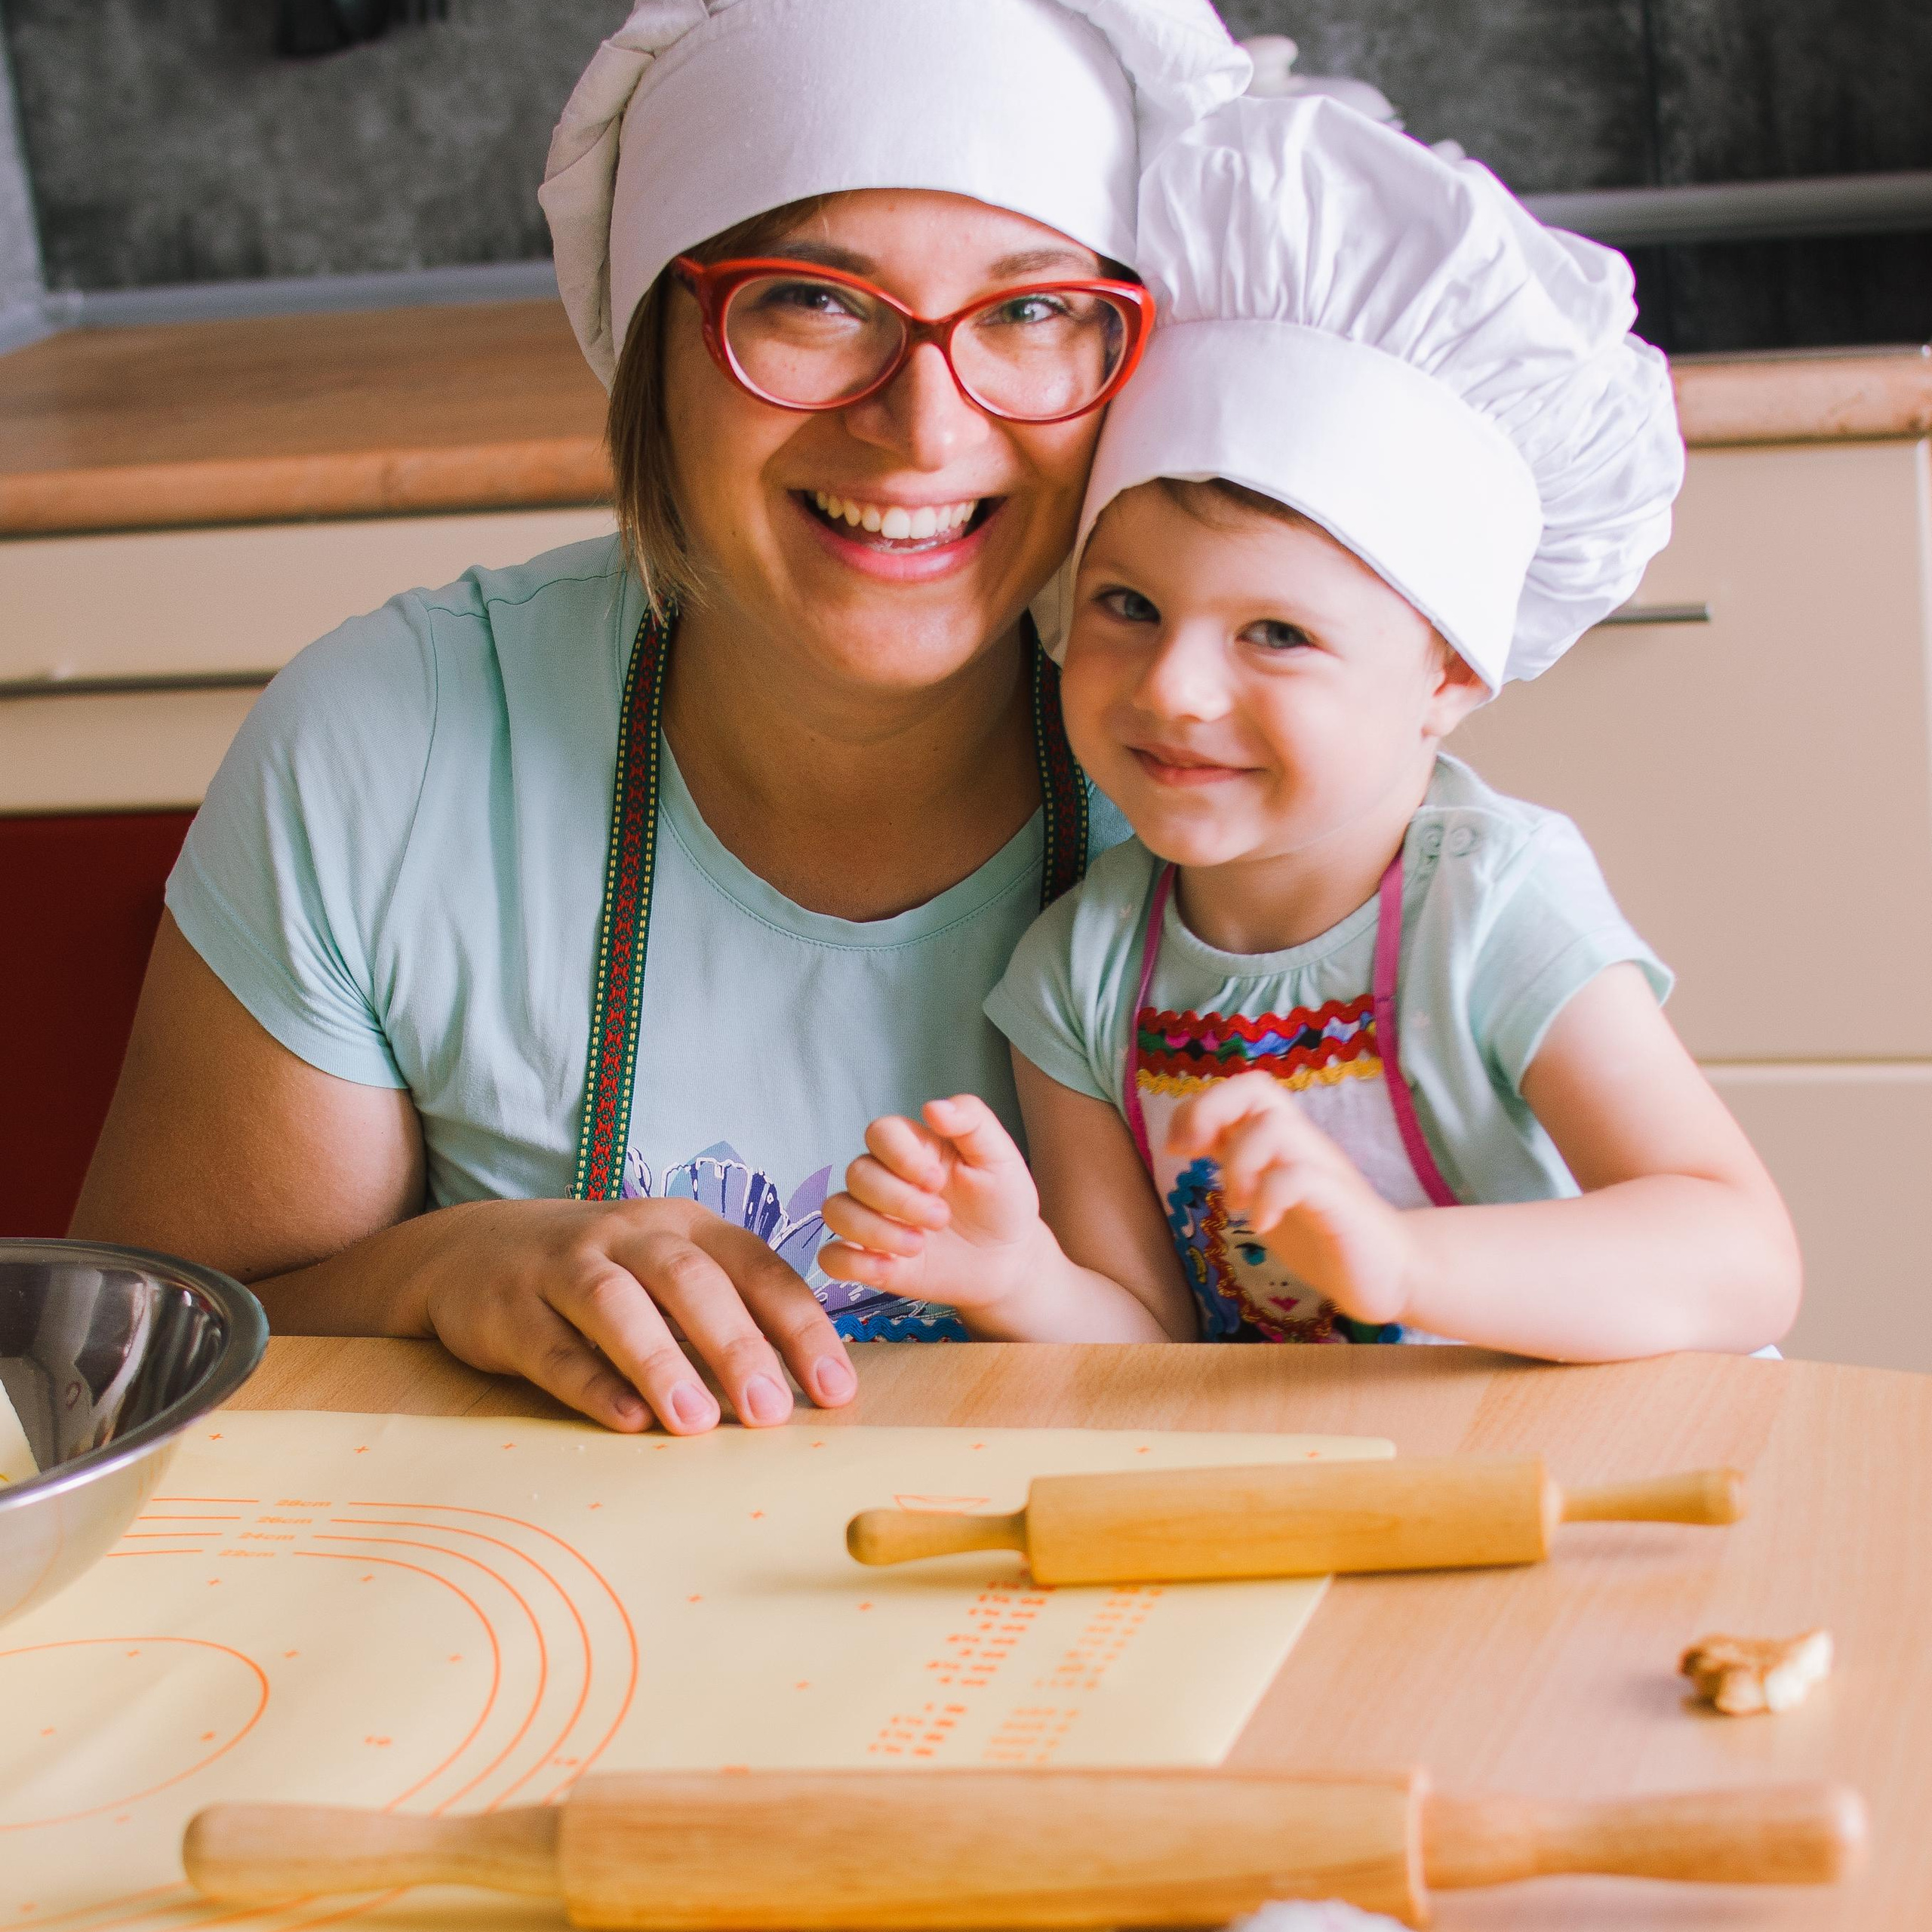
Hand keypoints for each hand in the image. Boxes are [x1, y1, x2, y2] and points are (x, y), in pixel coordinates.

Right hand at [414, 1195, 856, 1434]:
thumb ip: (727, 1313)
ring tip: (698, 1424)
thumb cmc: (602, 1271)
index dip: (800, 1326)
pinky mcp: (508, 1309)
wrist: (471, 1250)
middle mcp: (628, 1235)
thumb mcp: (666, 1270)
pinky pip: (552, 1347)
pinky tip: (626, 1420)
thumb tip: (806, 1385)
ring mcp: (562, 1267)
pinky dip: (590, 1383)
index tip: (836, 1388)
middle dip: (736, 1346)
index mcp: (684, 1226)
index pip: (756, 1267)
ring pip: (617, 1305)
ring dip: (661, 1363)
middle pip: (690, 1281)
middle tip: (771, 1412)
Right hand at [819, 1095, 1047, 1317]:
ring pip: (836, 1211)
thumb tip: (933, 1107)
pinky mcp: (868, 1258)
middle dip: (898, 1200)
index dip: (900, 1156)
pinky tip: (889, 1266)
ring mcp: (873, 1219)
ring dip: (874, 1230)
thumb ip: (972, 1121)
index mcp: (913, 1149)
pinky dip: (851, 1263)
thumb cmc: (1002, 1203)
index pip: (879, 1132)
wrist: (1008, 1261)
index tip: (937, 1180)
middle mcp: (886, 1180)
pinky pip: (831, 1257)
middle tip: (941, 1219)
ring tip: (918, 1246)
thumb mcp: (1000, 1157)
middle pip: (856, 1173)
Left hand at [1166, 1071, 1417, 1327]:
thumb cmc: (1321, 1233)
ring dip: (1239, 1163)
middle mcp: (1303, 1144)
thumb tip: (1186, 1139)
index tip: (1179, 1149)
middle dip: (1211, 1112)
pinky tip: (1263, 1225)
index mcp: (1282, 1141)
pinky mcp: (1341, 1204)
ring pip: (1274, 1127)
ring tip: (1237, 1204)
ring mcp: (1324, 1170)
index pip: (1242, 1089)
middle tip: (1199, 1158)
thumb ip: (1233, 1161)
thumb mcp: (1262, 1192)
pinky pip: (1301, 1178)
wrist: (1390, 1273)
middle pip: (1257, 1087)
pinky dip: (1270, 1197)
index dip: (1198, 1107)